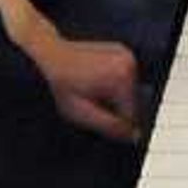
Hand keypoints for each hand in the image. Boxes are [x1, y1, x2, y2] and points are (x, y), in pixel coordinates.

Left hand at [19, 21, 141, 140]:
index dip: (115, 121)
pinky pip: (125, 76)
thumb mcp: (83, 113)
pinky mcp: (123, 51)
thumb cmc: (63, 84)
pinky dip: (115, 82)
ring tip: (91, 89)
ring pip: (129, 89)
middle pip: (132, 101)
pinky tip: (96, 80)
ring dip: (115, 95)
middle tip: (92, 102)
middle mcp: (129, 63)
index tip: (97, 115)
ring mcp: (127, 55)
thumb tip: (135, 136)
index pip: (133, 114)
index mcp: (122, 78)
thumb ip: (111, 126)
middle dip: (115, 107)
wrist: (52, 56)